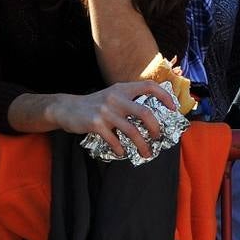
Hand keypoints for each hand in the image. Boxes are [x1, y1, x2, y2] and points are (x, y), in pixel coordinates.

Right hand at [48, 81, 178, 158]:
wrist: (66, 108)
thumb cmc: (93, 105)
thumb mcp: (111, 96)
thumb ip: (128, 101)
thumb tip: (151, 116)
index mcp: (122, 89)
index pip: (148, 86)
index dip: (164, 96)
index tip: (173, 108)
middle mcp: (116, 97)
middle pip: (145, 113)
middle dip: (156, 129)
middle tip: (158, 138)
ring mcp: (106, 111)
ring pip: (132, 131)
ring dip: (142, 146)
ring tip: (146, 153)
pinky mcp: (96, 124)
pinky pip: (115, 141)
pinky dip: (121, 149)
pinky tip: (121, 152)